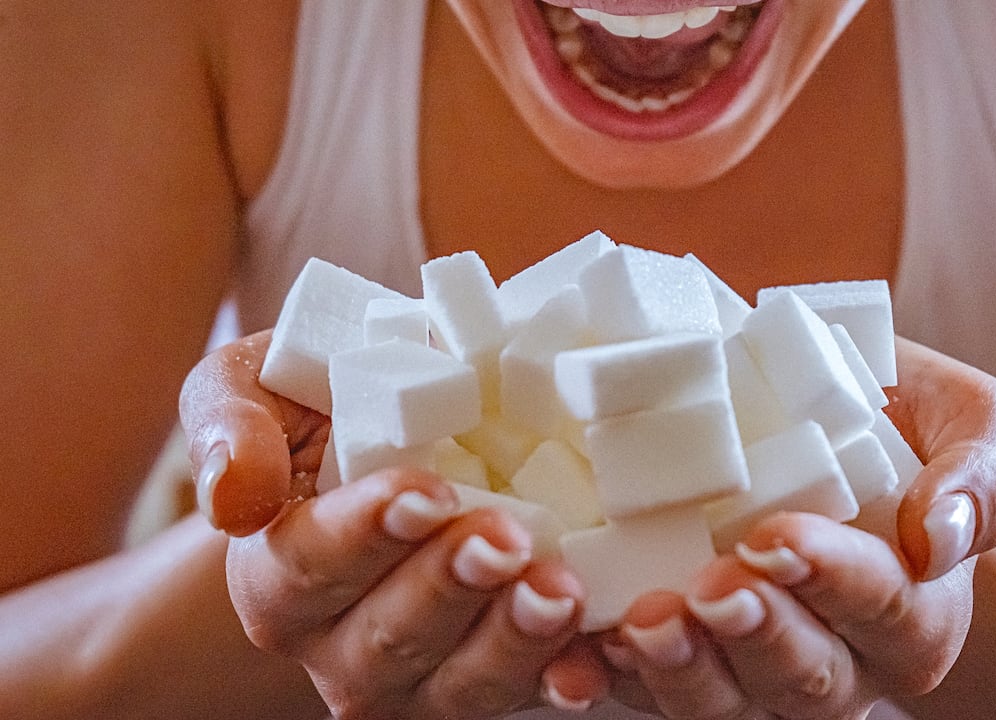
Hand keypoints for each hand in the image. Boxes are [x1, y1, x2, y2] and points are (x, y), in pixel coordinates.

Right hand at [179, 331, 608, 716]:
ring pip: (460, 683)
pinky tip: (591, 661)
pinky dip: (564, 677)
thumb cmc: (321, 399)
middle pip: (388, 638)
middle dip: (451, 587)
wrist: (392, 427)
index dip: (366, 534)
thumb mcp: (252, 381)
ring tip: (557, 590)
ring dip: (513, 641)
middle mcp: (339, 642)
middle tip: (506, 538)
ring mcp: (420, 674)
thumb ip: (228, 420)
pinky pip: (527, 692)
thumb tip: (234, 495)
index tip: (425, 494)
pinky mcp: (491, 677)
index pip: (308, 566)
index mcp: (276, 573)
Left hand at [600, 337, 995, 717]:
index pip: (887, 609)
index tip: (776, 537)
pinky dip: (611, 679)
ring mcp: (756, 670)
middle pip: (807, 678)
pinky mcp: (686, 660)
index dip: (834, 580)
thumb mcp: (972, 418)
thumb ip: (984, 471)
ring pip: (727, 705)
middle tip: (708, 587)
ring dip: (682, 673)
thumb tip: (941, 537)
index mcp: (916, 610)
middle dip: (755, 636)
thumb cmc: (896, 416)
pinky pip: (648, 689)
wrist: (814, 418)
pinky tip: (576, 659)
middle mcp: (843, 660)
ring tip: (642, 625)